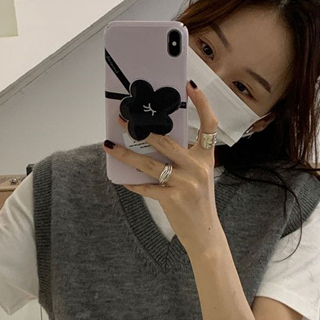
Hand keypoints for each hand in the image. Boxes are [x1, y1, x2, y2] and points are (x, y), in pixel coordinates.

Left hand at [104, 81, 223, 258]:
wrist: (205, 233)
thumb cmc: (198, 200)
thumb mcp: (198, 174)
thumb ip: (183, 157)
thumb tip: (153, 139)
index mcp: (206, 157)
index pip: (210, 125)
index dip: (202, 103)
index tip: (189, 85)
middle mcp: (198, 167)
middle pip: (166, 142)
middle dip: (141, 130)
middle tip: (123, 120)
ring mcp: (186, 183)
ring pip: (149, 164)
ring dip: (126, 154)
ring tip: (110, 146)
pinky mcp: (173, 199)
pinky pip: (146, 187)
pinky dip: (132, 182)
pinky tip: (121, 178)